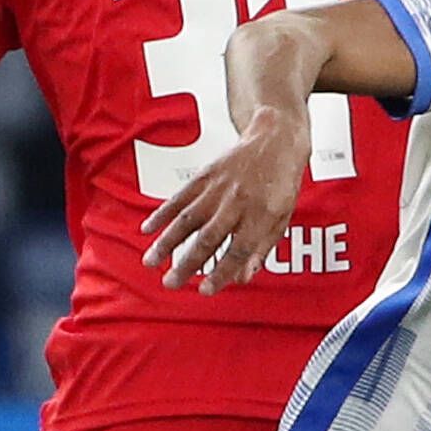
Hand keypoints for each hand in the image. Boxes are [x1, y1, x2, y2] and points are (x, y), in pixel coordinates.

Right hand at [138, 113, 307, 294]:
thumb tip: (242, 278)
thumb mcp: (282, 219)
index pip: (239, 251)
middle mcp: (238, 202)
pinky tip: (148, 229)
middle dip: (187, 263)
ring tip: (150, 262)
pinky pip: (180, 197)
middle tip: (170, 283)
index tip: (205, 291)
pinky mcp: (205, 175)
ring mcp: (219, 188)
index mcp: (261, 216)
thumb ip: (262, 248)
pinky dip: (162, 213)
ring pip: (189, 218)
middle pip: (209, 238)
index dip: (221, 273)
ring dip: (167, 242)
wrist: (275, 140)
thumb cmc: (281, 184)